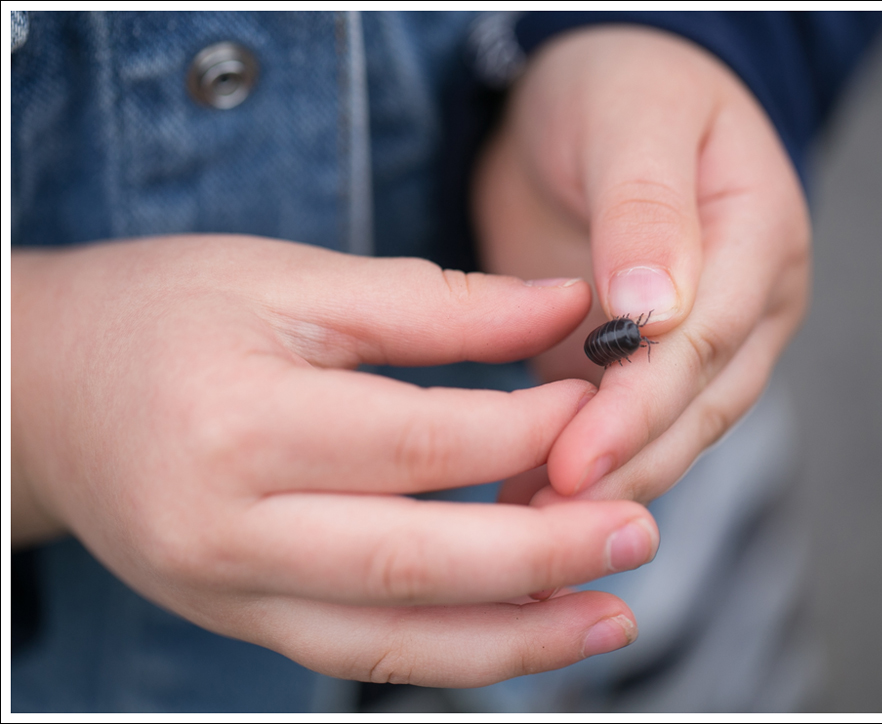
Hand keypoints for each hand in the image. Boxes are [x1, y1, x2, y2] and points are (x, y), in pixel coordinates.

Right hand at [12, 235, 659, 685]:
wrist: (42, 391)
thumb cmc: (162, 312)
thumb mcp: (292, 280)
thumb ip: (433, 303)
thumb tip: (560, 307)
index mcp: (238, 421)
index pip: (423, 443)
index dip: (529, 430)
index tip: (595, 404)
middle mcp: (226, 528)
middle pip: (417, 560)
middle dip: (544, 553)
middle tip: (640, 533)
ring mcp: (226, 592)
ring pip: (393, 640)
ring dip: (515, 636)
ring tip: (610, 616)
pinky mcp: (236, 619)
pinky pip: (356, 654)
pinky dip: (449, 649)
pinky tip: (520, 629)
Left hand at [474, 26, 809, 504]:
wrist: (581, 101)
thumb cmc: (616, 91)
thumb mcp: (632, 123)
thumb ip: (647, 210)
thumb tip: (659, 306)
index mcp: (758, 239)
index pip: (708, 340)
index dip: (642, 405)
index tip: (577, 458)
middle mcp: (742, 304)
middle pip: (694, 404)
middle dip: (624, 463)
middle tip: (549, 519)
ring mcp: (696, 340)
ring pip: (665, 430)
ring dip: (605, 481)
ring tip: (530, 526)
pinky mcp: (642, 360)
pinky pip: (623, 422)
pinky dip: (582, 462)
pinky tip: (528, 496)